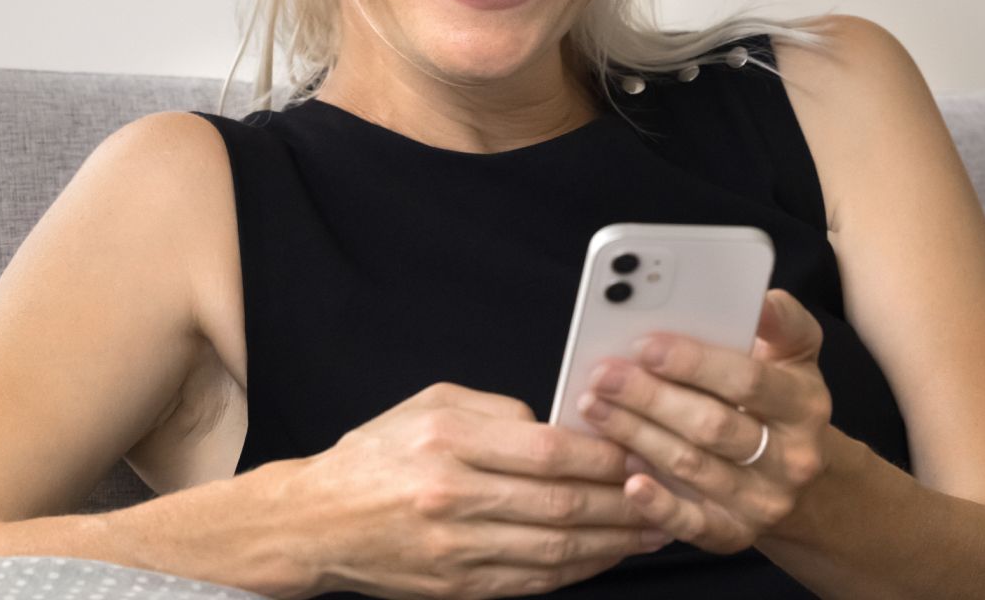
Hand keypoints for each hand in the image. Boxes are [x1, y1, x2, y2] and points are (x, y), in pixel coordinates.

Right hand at [285, 380, 674, 599]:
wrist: (318, 522)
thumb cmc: (377, 454)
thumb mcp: (429, 404)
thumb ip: (497, 410)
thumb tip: (560, 425)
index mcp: (447, 441)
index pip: (546, 450)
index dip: (603, 454)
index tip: (639, 450)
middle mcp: (451, 497)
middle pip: (560, 505)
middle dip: (624, 501)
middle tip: (666, 492)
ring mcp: (455, 550)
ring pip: (556, 550)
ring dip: (615, 542)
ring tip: (654, 528)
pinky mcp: (457, 588)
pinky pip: (533, 581)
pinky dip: (578, 571)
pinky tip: (607, 556)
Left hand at [575, 287, 832, 556]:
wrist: (809, 485)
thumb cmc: (780, 401)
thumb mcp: (795, 356)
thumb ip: (780, 321)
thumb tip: (759, 298)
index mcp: (803, 405)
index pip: (747, 380)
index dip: (692, 362)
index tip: (644, 343)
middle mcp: (791, 458)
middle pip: (711, 425)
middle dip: (649, 396)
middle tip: (602, 373)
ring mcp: (763, 501)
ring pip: (692, 466)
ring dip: (636, 435)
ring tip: (593, 406)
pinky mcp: (735, 533)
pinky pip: (693, 524)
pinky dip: (658, 504)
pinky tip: (628, 479)